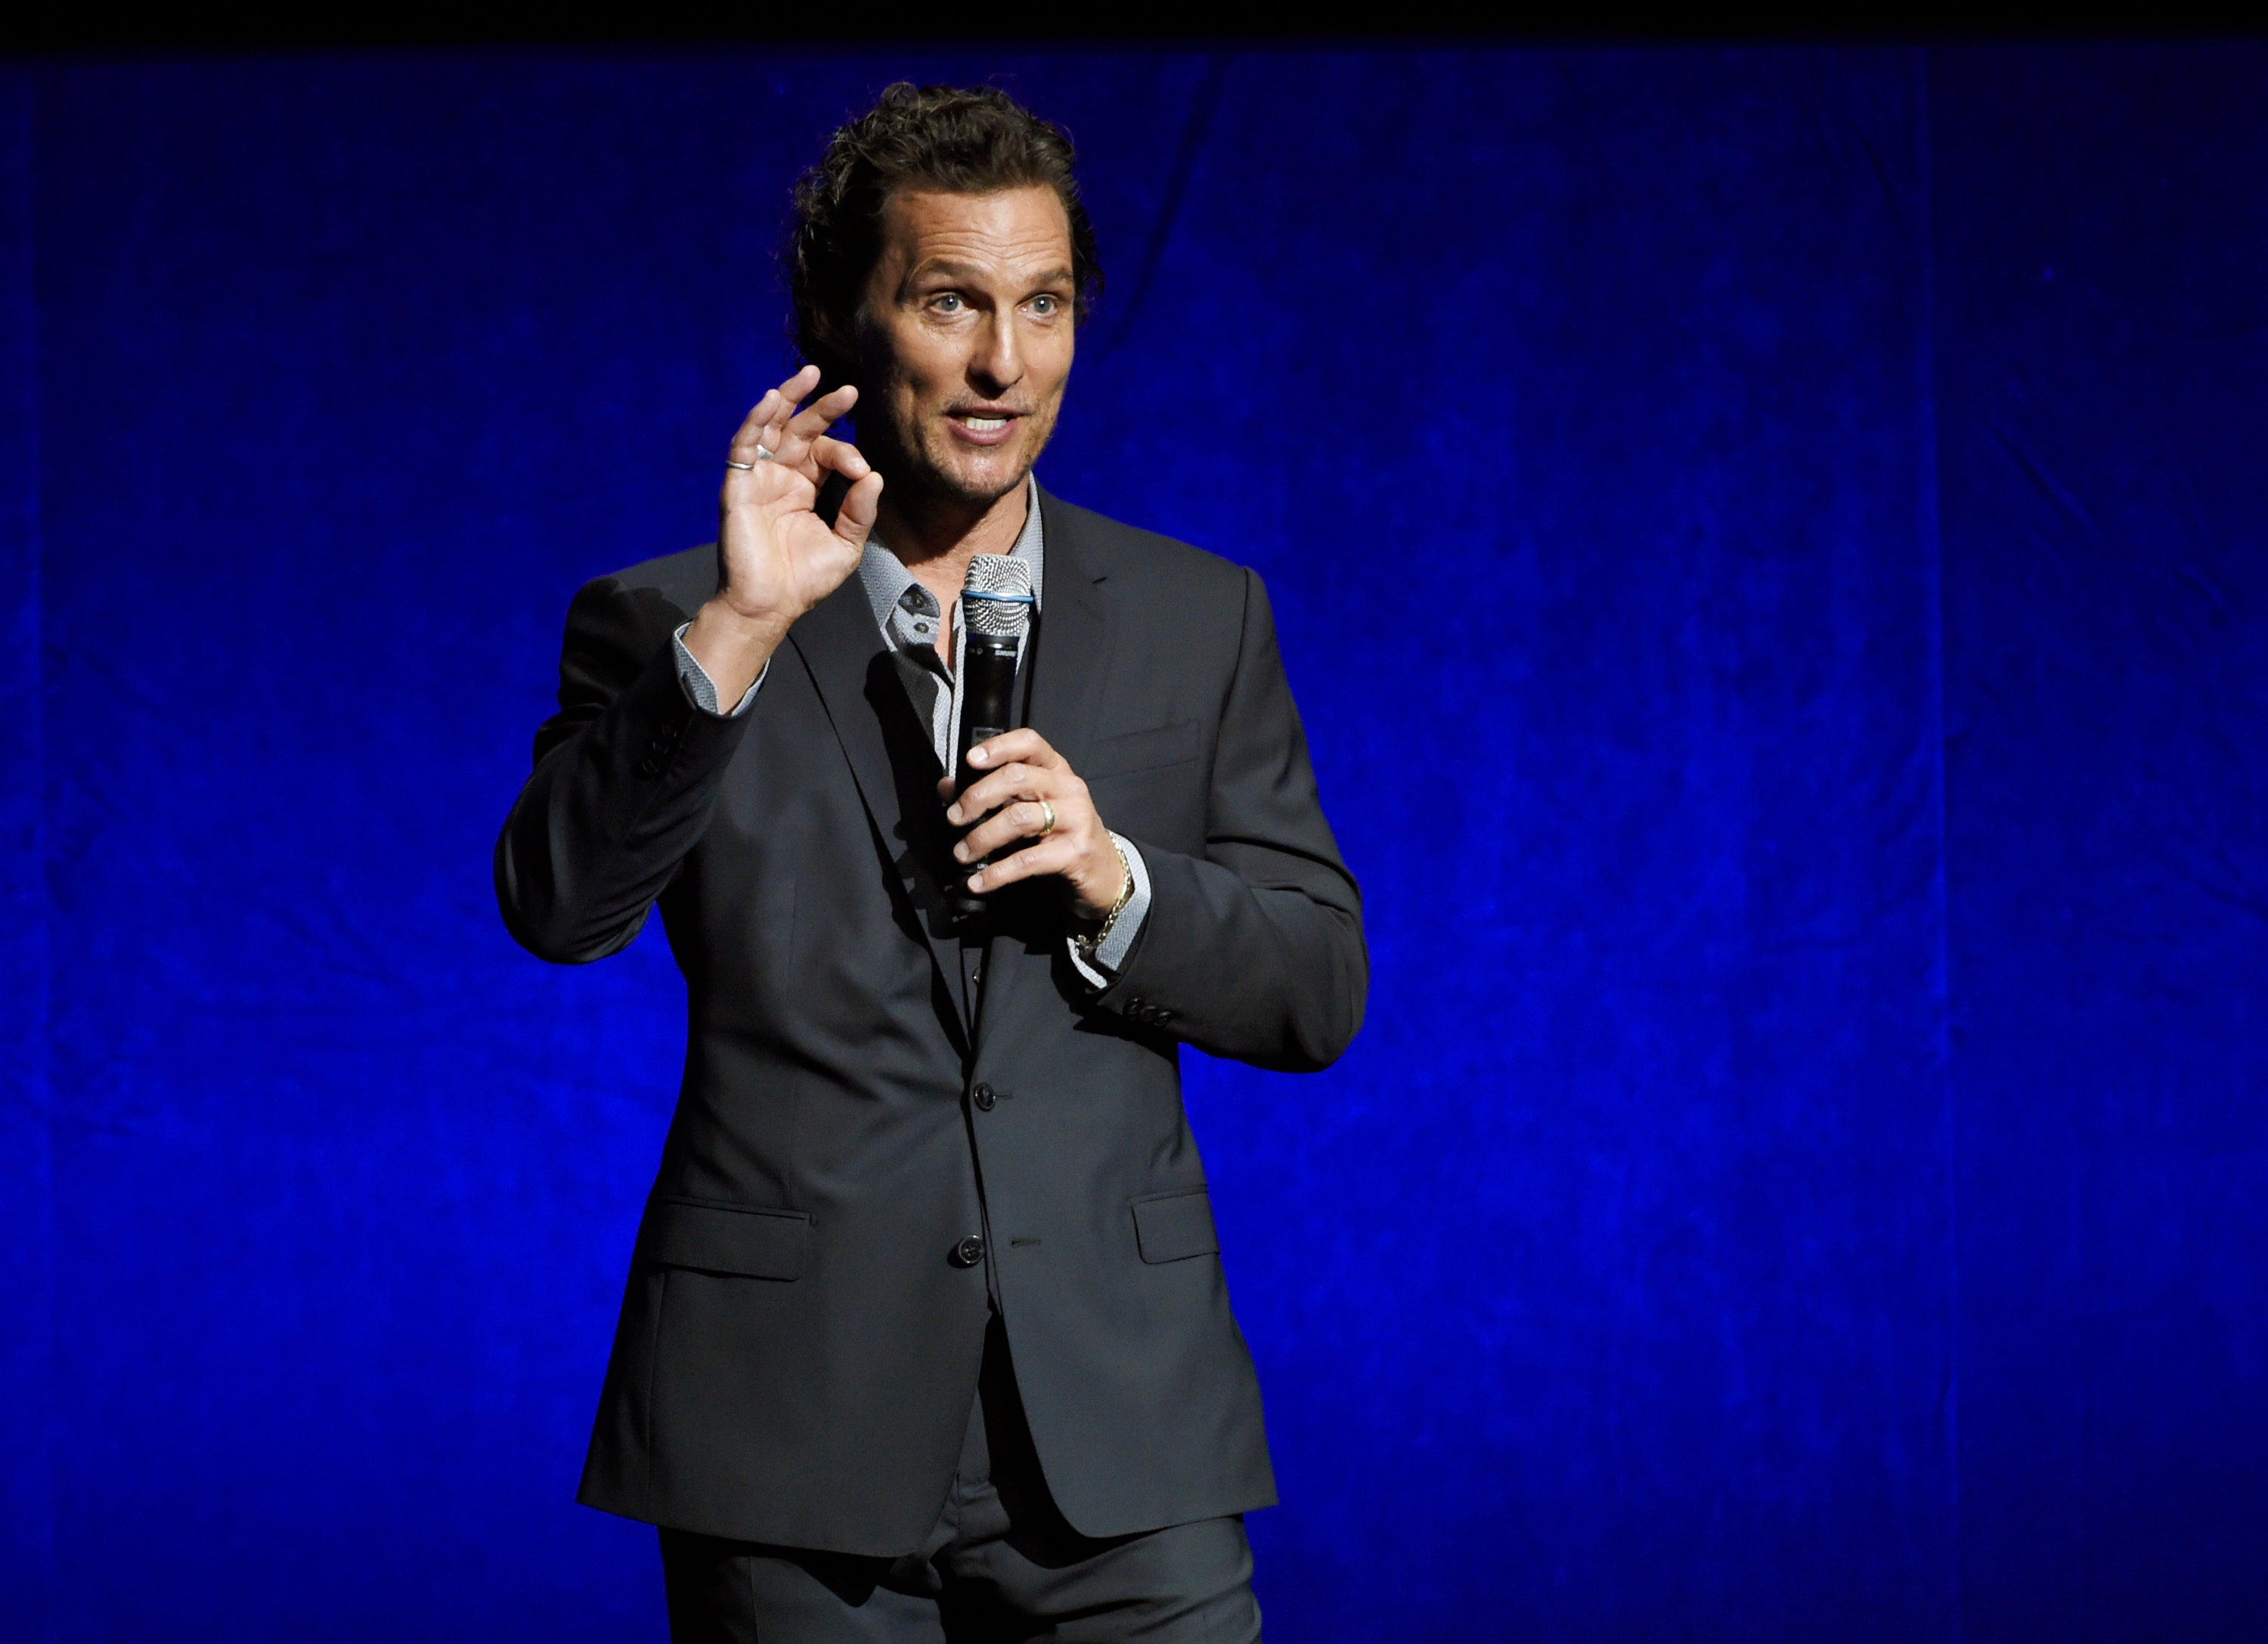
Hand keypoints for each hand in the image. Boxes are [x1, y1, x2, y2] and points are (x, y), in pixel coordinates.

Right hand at [681, 365, 883, 700]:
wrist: (770, 605)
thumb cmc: (805, 580)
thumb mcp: (845, 545)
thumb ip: (859, 511)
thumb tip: (875, 475)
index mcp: (806, 487)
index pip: (826, 453)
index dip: (846, 454)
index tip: (861, 470)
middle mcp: (782, 477)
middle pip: (801, 430)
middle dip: (824, 408)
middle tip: (849, 391)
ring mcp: (759, 479)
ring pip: (771, 428)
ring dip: (787, 400)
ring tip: (809, 376)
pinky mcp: (738, 486)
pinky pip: (744, 446)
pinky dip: (756, 421)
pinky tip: (771, 400)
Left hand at [940, 729, 1126, 919]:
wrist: (1103, 873)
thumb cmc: (1059, 835)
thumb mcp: (1028, 808)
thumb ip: (990, 794)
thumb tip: (947, 787)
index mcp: (1056, 770)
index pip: (1030, 743)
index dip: (999, 747)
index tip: (971, 760)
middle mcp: (1069, 788)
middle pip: (1017, 778)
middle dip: (978, 797)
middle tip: (954, 818)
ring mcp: (1076, 819)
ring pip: (1020, 818)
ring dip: (982, 837)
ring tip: (962, 854)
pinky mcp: (1075, 852)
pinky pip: (1028, 860)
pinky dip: (997, 873)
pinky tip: (979, 882)